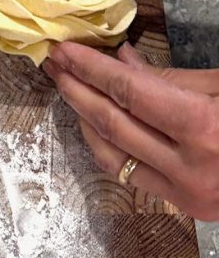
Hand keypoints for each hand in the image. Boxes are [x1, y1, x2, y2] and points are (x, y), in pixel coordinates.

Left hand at [44, 41, 218, 219]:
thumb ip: (174, 77)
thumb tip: (120, 62)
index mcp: (206, 130)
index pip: (128, 92)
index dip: (90, 68)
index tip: (63, 49)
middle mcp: (191, 168)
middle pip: (112, 122)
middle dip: (77, 89)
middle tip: (53, 63)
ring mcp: (188, 194)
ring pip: (112, 155)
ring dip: (84, 119)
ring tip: (69, 88)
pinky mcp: (188, 208)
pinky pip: (131, 174)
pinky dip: (109, 146)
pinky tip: (98, 122)